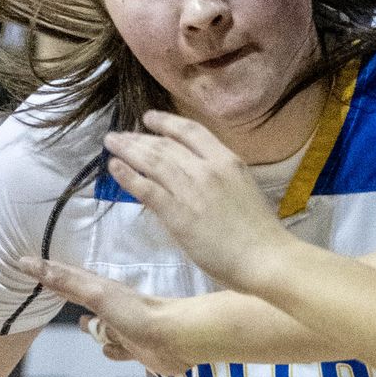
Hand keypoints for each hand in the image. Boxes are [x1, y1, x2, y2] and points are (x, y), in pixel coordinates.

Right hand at [30, 260, 200, 371]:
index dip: (48, 272)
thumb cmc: (134, 313)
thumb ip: (65, 281)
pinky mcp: (134, 349)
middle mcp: (109, 307)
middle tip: (53, 292)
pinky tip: (111, 351)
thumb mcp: (95, 293)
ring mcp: (121, 328)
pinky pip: (115, 351)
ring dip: (93, 331)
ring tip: (85, 326)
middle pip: (82, 302)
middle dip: (69, 298)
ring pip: (100, 330)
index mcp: (99, 290)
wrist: (174, 338)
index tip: (28, 264)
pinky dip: (112, 351)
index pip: (67, 278)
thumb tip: (28, 261)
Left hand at [102, 110, 292, 291]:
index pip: (190, 130)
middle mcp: (207, 168)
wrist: (264, 257)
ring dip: (128, 150)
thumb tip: (195, 177)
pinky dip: (128, 176)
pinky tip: (114, 168)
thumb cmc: (260, 233)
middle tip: (119, 135)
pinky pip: (146, 188)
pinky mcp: (177, 213)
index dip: (166, 122)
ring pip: (152, 161)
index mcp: (227, 160)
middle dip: (139, 137)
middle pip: (165, 145)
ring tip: (111, 144)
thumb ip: (219, 179)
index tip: (149, 118)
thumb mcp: (242, 190)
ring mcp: (191, 189)